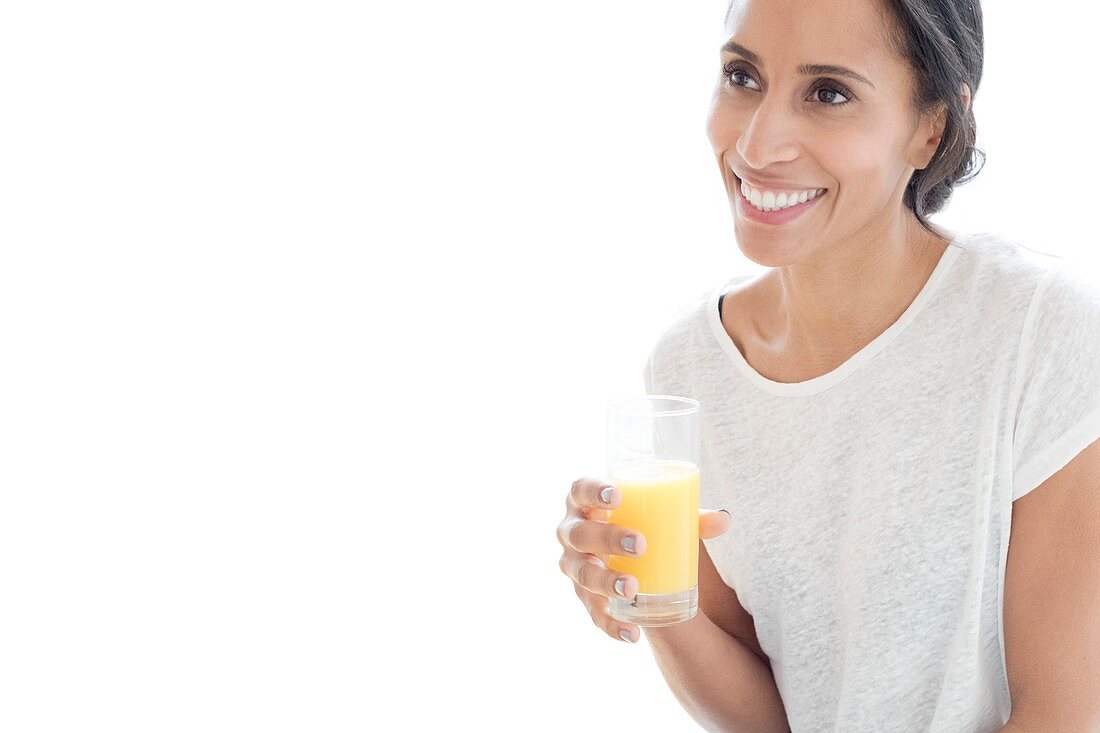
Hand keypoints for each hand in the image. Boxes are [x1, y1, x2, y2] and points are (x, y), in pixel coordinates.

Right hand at [556, 475, 731, 642]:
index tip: (617, 496)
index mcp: (585, 503)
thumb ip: (692, 519)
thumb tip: (723, 519)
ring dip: (605, 582)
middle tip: (640, 545)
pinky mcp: (584, 596)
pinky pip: (593, 613)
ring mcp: (575, 566)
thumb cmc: (644, 525)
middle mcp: (572, 532)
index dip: (592, 490)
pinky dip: (612, 624)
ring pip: (582, 574)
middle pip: (579, 533)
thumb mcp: (664, 518)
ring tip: (632, 589)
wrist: (626, 557)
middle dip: (606, 538)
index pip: (579, 489)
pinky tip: (633, 633)